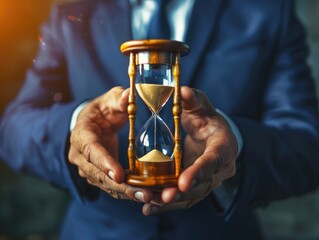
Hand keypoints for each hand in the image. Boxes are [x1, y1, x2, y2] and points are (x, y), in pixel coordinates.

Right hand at [68, 87, 152, 202]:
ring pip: (106, 185)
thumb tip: (129, 94)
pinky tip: (146, 196)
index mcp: (81, 135)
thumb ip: (118, 98)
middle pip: (99, 175)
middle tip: (144, 194)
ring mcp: (88, 168)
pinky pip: (112, 187)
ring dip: (127, 194)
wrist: (93, 124)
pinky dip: (128, 193)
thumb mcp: (108, 100)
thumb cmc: (101, 110)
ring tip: (150, 198)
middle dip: (121, 186)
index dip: (104, 163)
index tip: (120, 175)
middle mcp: (81, 156)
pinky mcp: (98, 176)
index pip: (92, 151)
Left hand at [142, 86, 237, 214]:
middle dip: (182, 193)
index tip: (182, 183)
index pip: (213, 160)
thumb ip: (193, 100)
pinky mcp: (197, 184)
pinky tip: (150, 207)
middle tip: (162, 197)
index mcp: (223, 146)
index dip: (199, 172)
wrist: (212, 133)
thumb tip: (182, 91)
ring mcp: (209, 179)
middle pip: (203, 185)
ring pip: (192, 195)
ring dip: (172, 202)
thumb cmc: (207, 117)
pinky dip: (168, 203)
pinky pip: (184, 197)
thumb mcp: (201, 105)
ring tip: (151, 205)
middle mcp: (220, 167)